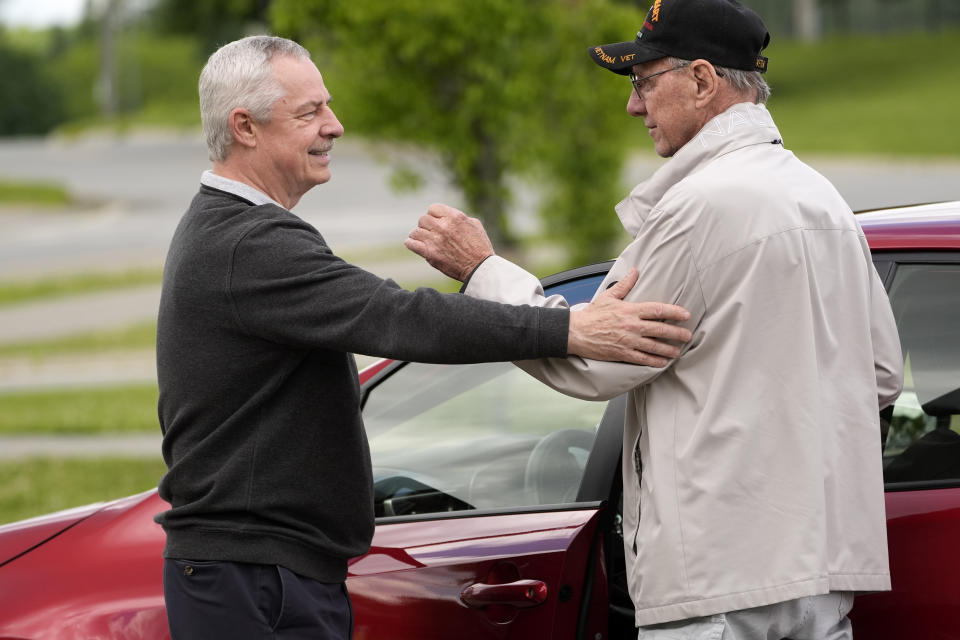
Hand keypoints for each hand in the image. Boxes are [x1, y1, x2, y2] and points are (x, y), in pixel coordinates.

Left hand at [404, 204, 494, 281]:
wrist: (479, 268)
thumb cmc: (480, 247)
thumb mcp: (474, 225)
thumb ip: (459, 217)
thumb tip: (448, 215)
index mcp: (455, 217)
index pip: (433, 208)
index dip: (434, 215)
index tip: (437, 222)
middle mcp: (443, 226)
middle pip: (423, 219)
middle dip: (426, 226)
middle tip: (431, 234)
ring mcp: (435, 240)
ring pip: (415, 231)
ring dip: (418, 235)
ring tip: (424, 240)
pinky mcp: (430, 253)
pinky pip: (411, 243)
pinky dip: (411, 243)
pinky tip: (416, 245)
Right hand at [568, 269, 691, 366]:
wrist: (575, 332)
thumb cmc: (591, 314)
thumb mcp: (608, 296)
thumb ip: (625, 285)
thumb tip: (634, 271)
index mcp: (630, 310)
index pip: (658, 310)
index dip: (674, 312)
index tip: (686, 315)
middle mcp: (632, 326)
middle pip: (661, 330)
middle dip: (677, 333)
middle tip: (688, 335)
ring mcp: (628, 341)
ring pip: (654, 346)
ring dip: (669, 349)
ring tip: (678, 351)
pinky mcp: (622, 354)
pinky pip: (642, 359)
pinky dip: (654, 361)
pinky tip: (662, 362)